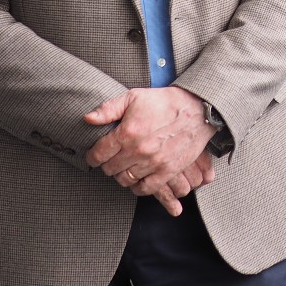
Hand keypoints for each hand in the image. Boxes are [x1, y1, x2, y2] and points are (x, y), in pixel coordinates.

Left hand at [84, 87, 216, 214]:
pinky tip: (137, 178)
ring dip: (121, 175)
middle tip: (111, 160)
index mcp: (127, 132)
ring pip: (126, 180)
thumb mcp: (134, 97)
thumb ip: (108, 109)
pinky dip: (138, 187)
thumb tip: (87, 119)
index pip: (99, 153)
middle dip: (107, 165)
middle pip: (111, 168)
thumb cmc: (165, 102)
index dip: (92, 157)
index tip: (94, 157)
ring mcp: (153, 163)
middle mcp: (138, 150)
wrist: (197, 110)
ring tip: (124, 167)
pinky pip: (146, 189)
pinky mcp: (168, 171)